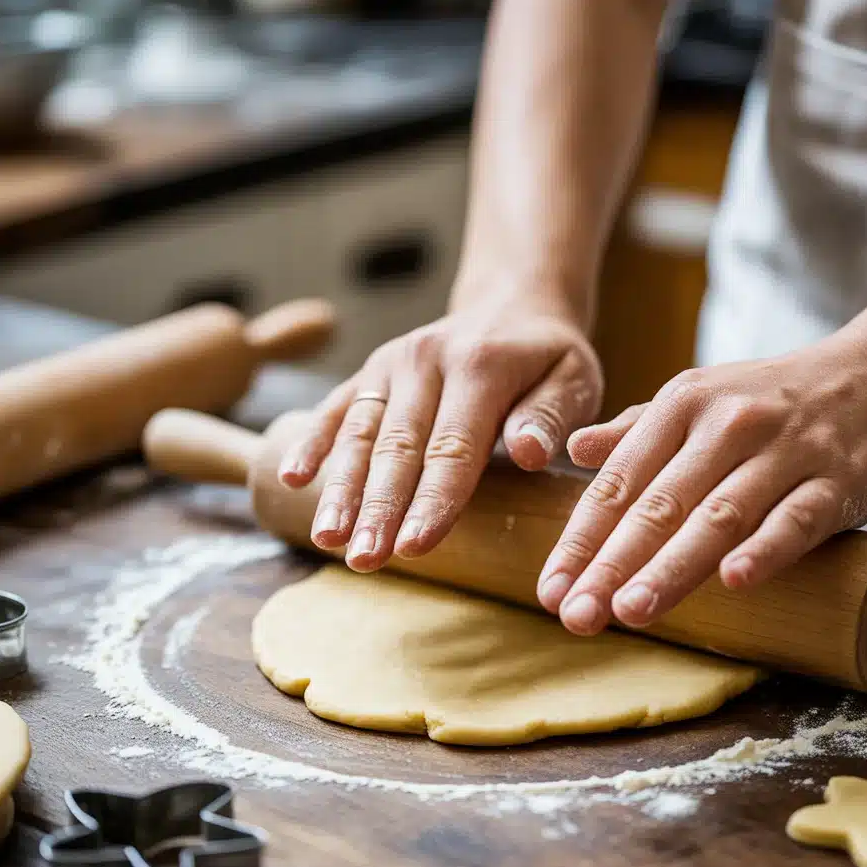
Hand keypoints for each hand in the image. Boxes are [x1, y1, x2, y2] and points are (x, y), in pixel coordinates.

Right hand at [278, 289, 602, 571]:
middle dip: (380, 508)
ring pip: (360, 432)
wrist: (512, 306)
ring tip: (327, 537)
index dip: (433, 500)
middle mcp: (426, 361)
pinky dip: (312, 441)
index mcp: (480, 367)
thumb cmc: (548, 360)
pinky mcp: (371, 373)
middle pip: (398, 447)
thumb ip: (551, 416)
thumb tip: (530, 454)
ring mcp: (391, 365)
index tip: (415, 546)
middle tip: (365, 560)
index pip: (454, 447)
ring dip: (342, 488)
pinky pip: (336, 408)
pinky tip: (291, 477)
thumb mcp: (574, 379)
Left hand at [537, 341, 866, 634]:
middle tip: (576, 616)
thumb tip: (573, 449)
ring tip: (631, 611)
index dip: (581, 539)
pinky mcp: (837, 479)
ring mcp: (784, 451)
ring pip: (720, 515)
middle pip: (659, 504)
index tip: (551, 590)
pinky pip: (797, 519)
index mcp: (682, 405)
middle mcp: (727, 424)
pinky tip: (734, 582)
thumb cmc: (769, 401)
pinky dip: (766, 549)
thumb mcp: (698, 398)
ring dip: (673, 566)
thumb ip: (636, 430)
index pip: (619, 482)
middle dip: (612, 564)